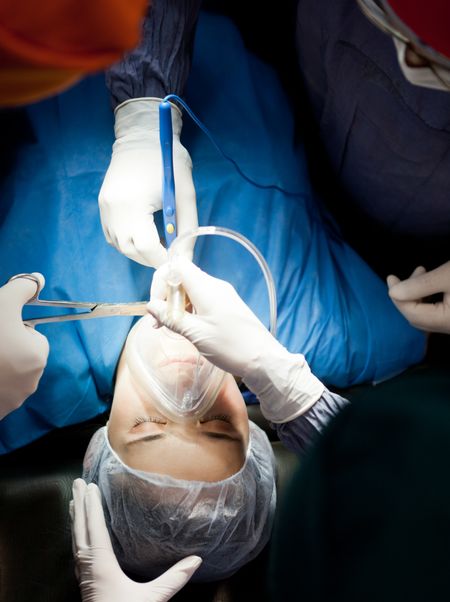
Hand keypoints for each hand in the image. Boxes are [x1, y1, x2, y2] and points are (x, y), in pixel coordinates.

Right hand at [0, 273, 48, 418]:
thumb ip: (22, 288)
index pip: (31, 336)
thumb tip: (38, 279)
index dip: (12, 329)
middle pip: (20, 356)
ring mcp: (11, 401)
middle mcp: (30, 383)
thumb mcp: (1, 304)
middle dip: (4, 348)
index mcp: (37, 357)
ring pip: (7, 375)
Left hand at [70, 479, 201, 601]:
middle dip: (79, 505)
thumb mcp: (152, 599)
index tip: (90, 486)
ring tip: (74, 500)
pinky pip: (77, 550)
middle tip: (77, 482)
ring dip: (76, 518)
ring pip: (76, 539)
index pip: (95, 528)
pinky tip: (81, 534)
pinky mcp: (84, 582)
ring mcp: (83, 575)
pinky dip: (77, 534)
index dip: (92, 506)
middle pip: (80, 529)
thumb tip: (197, 560)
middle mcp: (88, 566)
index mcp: (101, 565)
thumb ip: (173, 579)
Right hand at [99, 98, 197, 267]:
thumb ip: (187, 228)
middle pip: (130, 250)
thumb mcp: (185, 194)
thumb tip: (185, 258)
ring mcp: (104, 207)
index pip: (145, 246)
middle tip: (170, 255)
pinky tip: (143, 235)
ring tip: (158, 246)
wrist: (142, 135)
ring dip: (140, 252)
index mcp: (133, 203)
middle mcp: (113, 208)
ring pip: (120, 246)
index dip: (162, 259)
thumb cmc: (168, 161)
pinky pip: (113, 236)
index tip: (176, 261)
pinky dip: (128, 242)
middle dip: (152, 258)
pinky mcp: (102, 206)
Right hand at [147, 257, 323, 422]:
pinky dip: (189, 311)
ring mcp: (222, 295)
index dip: (160, 281)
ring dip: (176, 306)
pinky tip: (186, 328)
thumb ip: (171, 317)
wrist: (264, 360)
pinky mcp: (226, 306)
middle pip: (181, 277)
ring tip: (169, 328)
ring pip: (190, 290)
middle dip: (166, 297)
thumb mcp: (196, 334)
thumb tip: (150, 306)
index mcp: (206, 287)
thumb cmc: (231, 347)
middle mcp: (214, 285)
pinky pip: (201, 300)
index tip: (156, 306)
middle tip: (158, 323)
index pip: (176, 266)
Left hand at [387, 262, 449, 333]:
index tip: (391, 278)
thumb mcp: (446, 276)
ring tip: (420, 273)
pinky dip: (428, 299)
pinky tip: (430, 284)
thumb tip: (392, 292)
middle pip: (418, 317)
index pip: (413, 314)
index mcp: (447, 321)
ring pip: (427, 315)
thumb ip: (419, 285)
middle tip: (405, 276)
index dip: (398, 296)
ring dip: (417, 295)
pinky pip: (436, 313)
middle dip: (406, 295)